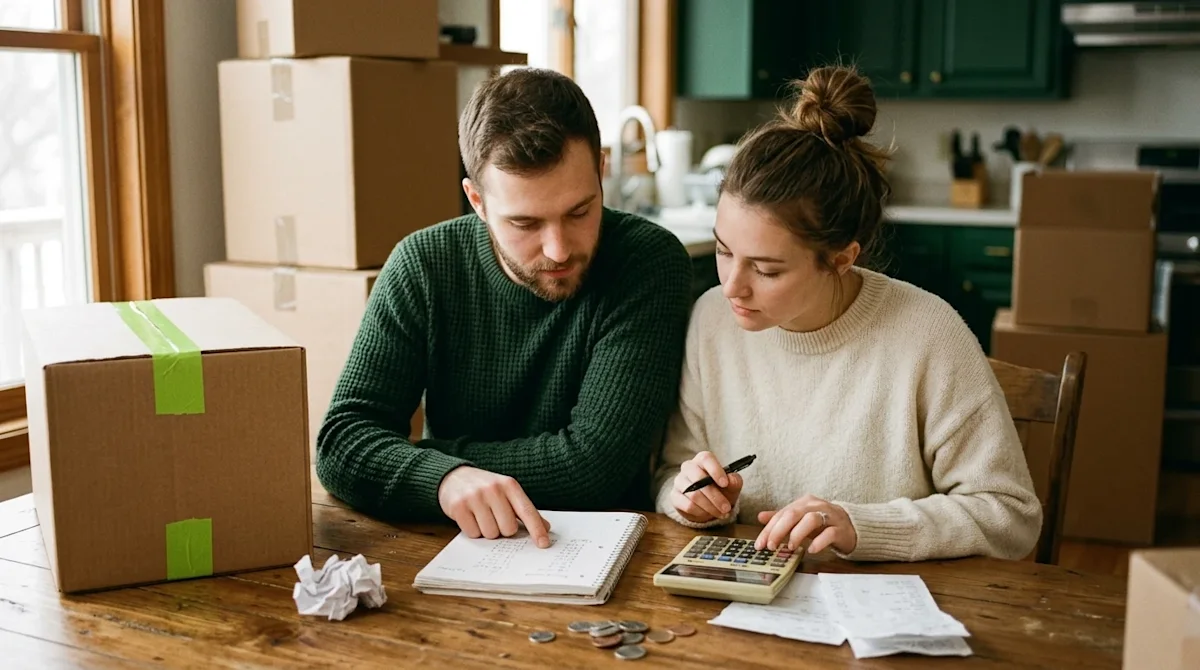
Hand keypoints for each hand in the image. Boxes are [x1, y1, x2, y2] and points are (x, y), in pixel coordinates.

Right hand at [437, 467, 551, 547]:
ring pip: (491, 534)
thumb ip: (525, 510)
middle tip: (495, 518)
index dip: (536, 529)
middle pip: (508, 528)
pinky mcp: (458, 506)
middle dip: (503, 529)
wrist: (454, 477)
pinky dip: (473, 530)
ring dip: (487, 531)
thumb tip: (545, 528)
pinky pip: (473, 533)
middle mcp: (493, 489)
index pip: (527, 511)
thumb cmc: (486, 489)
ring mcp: (474, 497)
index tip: (544, 544)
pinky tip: (470, 517)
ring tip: (481, 516)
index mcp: (509, 485)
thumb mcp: (507, 492)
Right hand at [669, 451, 743, 523]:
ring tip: (721, 513)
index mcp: (703, 460)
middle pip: (698, 478)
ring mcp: (679, 481)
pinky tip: (708, 514)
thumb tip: (731, 480)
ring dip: (710, 507)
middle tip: (726, 507)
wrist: (709, 504)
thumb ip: (734, 481)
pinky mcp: (675, 496)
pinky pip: (687, 505)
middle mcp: (688, 467)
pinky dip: (701, 512)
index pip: (706, 459)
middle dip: (715, 496)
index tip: (725, 483)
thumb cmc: (721, 490)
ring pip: (694, 494)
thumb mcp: (732, 486)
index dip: (715, 470)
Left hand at [754, 495, 855, 554]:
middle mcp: (816, 506)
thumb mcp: (801, 518)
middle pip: (793, 514)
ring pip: (811, 520)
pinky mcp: (841, 529)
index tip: (760, 544)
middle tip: (771, 546)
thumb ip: (782, 518)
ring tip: (791, 547)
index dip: (769, 529)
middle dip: (779, 530)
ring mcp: (830, 516)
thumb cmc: (823, 523)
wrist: (852, 526)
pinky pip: (829, 533)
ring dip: (798, 534)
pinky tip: (811, 550)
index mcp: (803, 503)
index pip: (782, 514)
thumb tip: (760, 517)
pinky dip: (819, 542)